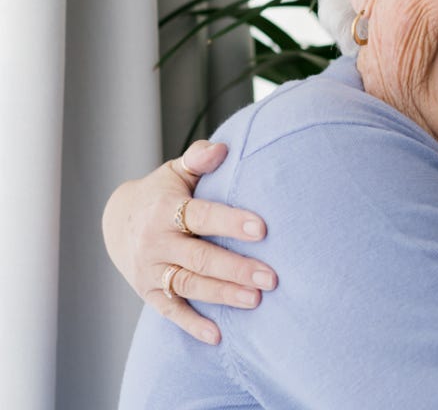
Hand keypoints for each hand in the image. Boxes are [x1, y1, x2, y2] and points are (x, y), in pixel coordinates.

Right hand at [101, 140, 277, 343]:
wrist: (117, 220)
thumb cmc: (163, 191)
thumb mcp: (175, 171)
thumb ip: (198, 160)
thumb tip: (222, 149)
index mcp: (165, 209)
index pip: (201, 216)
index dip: (230, 222)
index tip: (262, 229)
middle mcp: (155, 242)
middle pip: (199, 257)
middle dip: (236, 268)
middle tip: (272, 277)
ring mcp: (150, 270)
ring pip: (189, 285)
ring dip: (223, 295)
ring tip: (257, 300)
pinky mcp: (147, 292)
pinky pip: (170, 311)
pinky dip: (192, 325)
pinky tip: (218, 336)